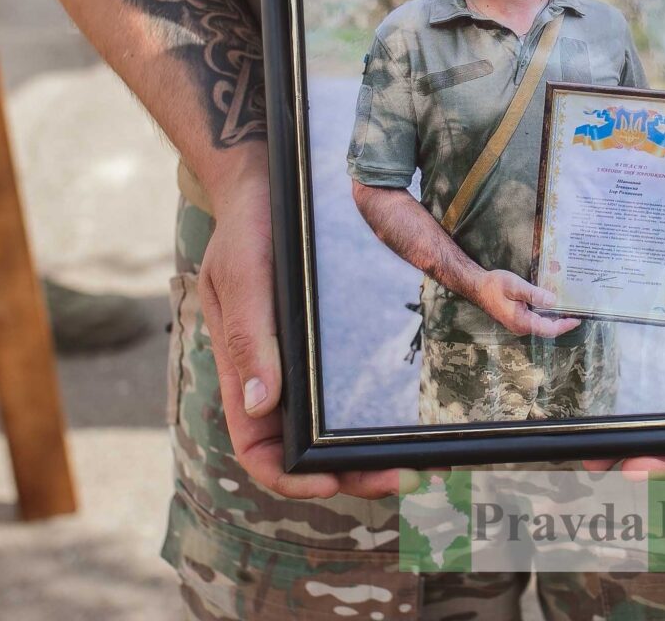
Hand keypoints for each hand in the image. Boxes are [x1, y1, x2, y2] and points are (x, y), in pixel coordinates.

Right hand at [199, 162, 408, 499]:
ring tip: (421, 455)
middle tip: (404, 475)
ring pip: (334, 426)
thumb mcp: (242, 276)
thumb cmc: (247, 229)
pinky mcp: (328, 341)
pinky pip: (352, 387)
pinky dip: (378, 407)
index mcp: (243, 372)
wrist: (266, 184)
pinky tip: (416, 408)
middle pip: (306, 450)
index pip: (258, 450)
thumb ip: (248, 338)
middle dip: (351, 473)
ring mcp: (302, 361)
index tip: (331, 481)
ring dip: (371, 449)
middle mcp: (274, 376)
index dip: (290, 479)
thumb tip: (262, 405)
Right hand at [471, 269, 581, 337]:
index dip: (565, 325)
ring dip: (555, 318)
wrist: (477, 287)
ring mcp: (519, 324)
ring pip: (542, 325)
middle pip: (547, 329)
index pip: (549, 329)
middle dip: (563, 322)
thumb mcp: (515, 286)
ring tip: (568, 307)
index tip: (578, 319)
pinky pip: (536, 320)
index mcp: (522, 322)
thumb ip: (534, 294)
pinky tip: (553, 304)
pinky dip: (547, 314)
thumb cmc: (494, 285)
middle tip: (577, 311)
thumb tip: (553, 301)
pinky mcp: (517, 318)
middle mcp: (521, 327)